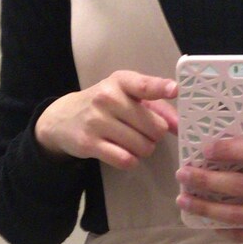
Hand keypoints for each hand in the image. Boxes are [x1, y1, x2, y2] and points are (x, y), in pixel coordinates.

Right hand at [35, 70, 177, 167]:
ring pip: (142, 146)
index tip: (174, 90)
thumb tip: (178, 126)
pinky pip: (125, 160)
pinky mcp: (90, 143)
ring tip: (134, 143)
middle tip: (145, 132)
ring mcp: (97, 121)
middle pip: (154, 126)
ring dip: (144, 149)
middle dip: (155, 135)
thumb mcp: (128, 97)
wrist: (64, 118)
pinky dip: (131, 161)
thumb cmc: (105, 106)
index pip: (143, 85)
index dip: (160, 88)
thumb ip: (157, 108)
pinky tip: (125, 154)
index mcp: (120, 82)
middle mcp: (107, 98)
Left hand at [176, 137, 242, 241]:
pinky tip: (207, 222)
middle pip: (242, 187)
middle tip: (183, 174)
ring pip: (238, 215)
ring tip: (185, 200)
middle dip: (207, 180)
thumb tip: (226, 152)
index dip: (230, 150)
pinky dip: (224, 229)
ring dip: (207, 208)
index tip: (206, 148)